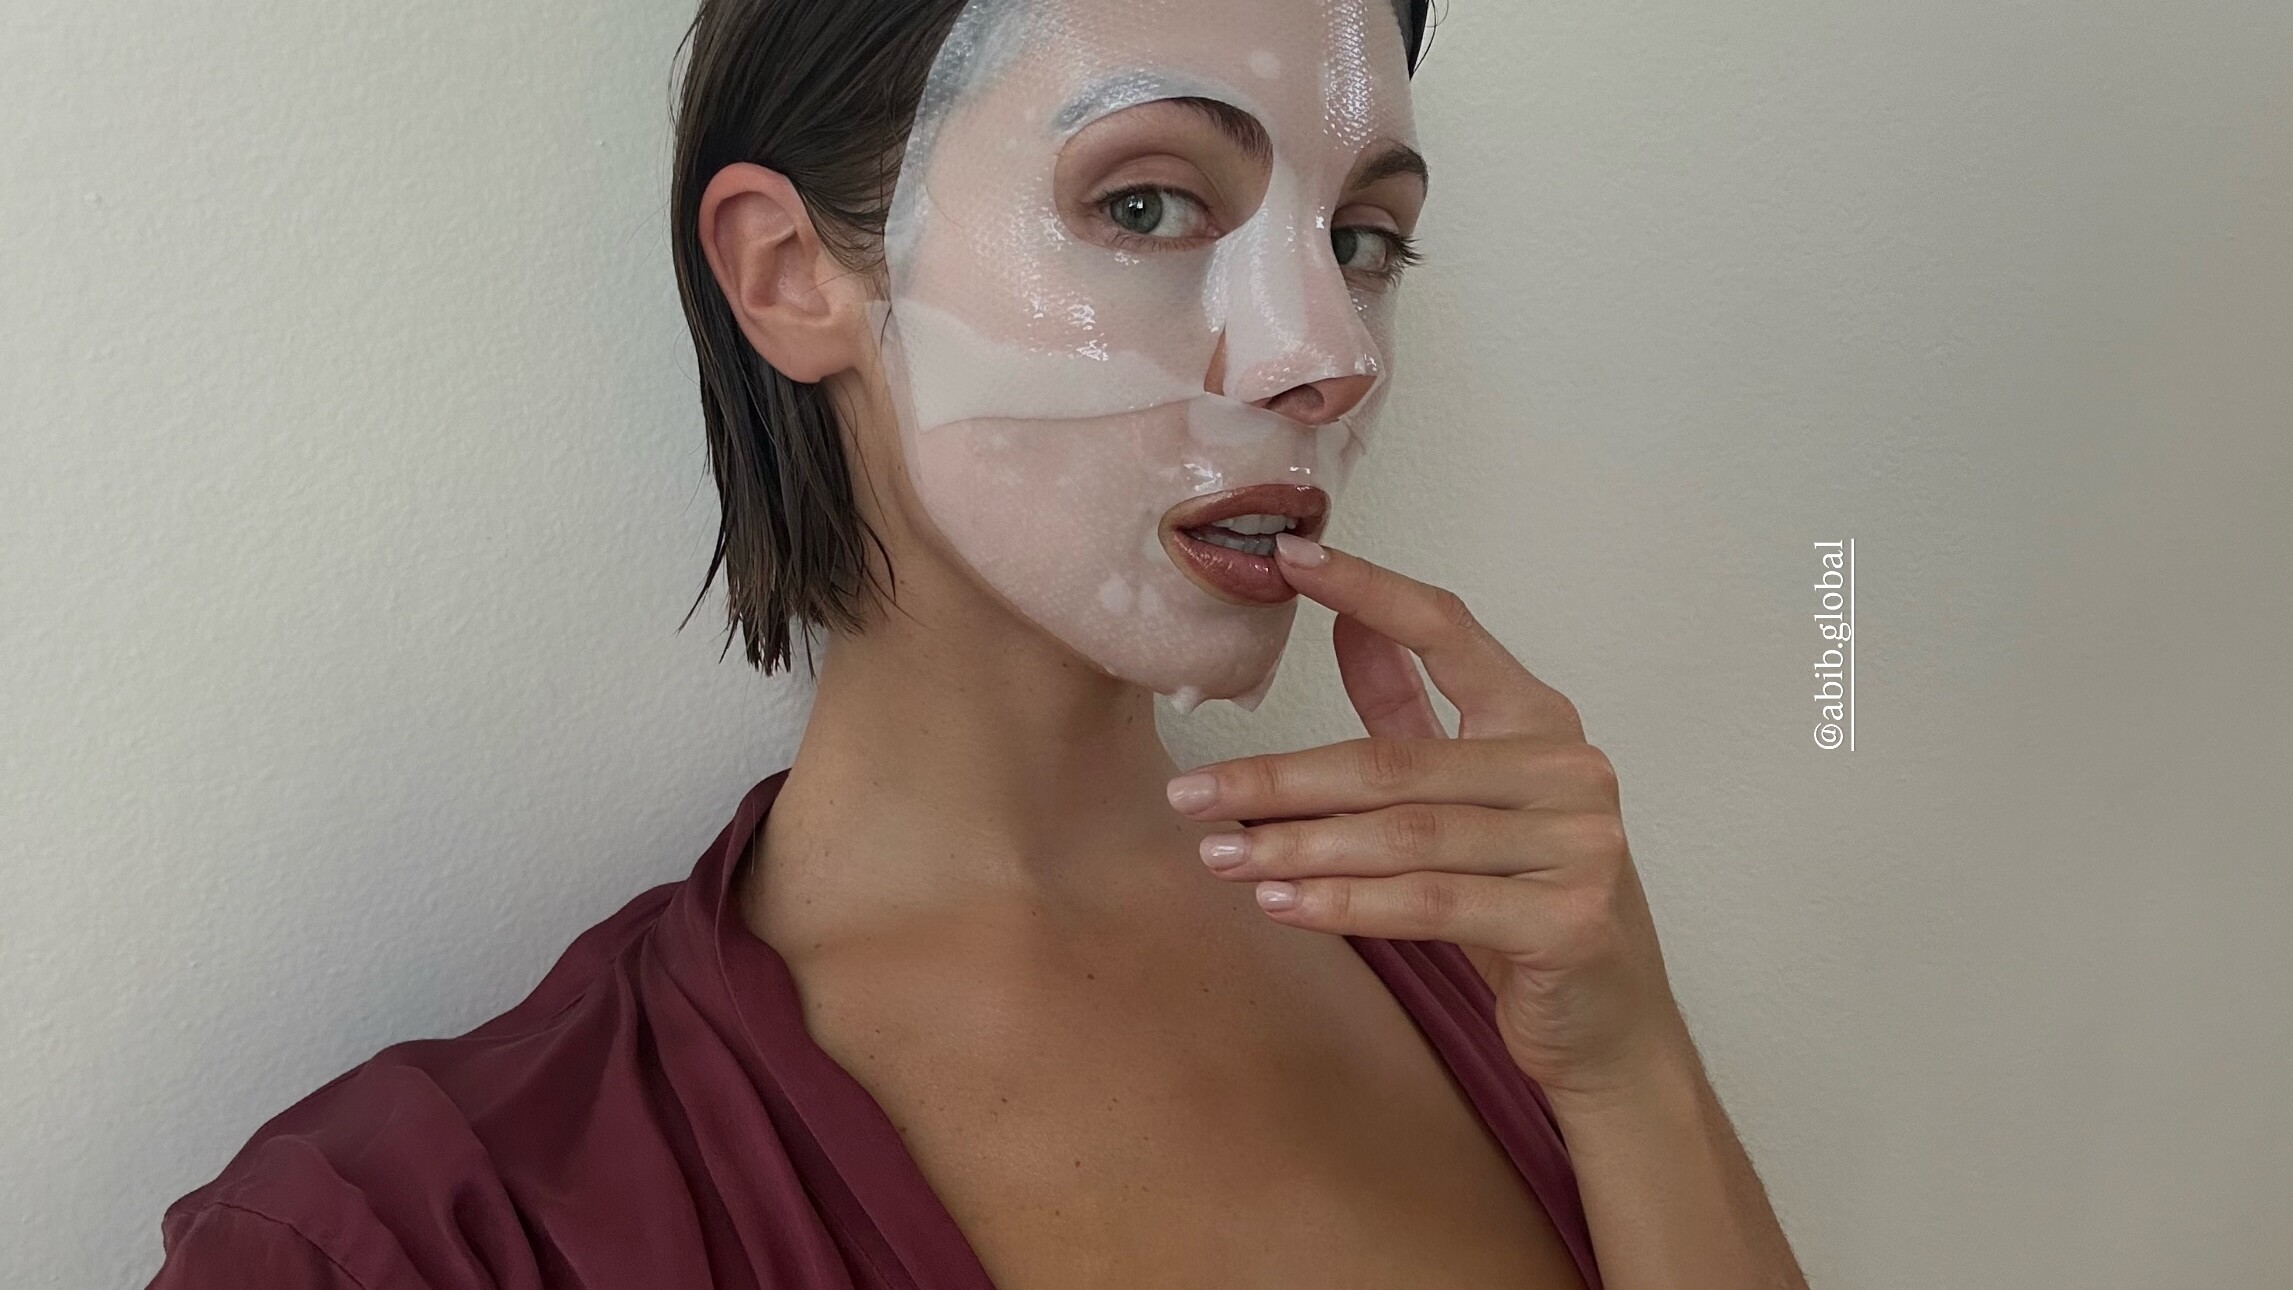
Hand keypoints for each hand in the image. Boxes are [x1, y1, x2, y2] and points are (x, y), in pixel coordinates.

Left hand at [1167, 534, 1692, 1098]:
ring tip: (1218, 855)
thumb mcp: (1468, 799)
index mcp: (1542, 721)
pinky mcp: (1567, 921)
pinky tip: (1280, 903)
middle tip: (1192, 794)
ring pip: (1402, 837)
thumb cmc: (1526, 902)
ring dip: (1296, 847)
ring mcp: (1578, 845)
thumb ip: (1413, 713)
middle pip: (1394, 761)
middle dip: (1279, 779)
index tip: (1287, 562)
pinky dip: (1345, 903)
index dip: (1368, 590)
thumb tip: (1347, 619)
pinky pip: (1428, 903)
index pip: (1448, 631)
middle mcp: (1568, 771)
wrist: (1611, 1026)